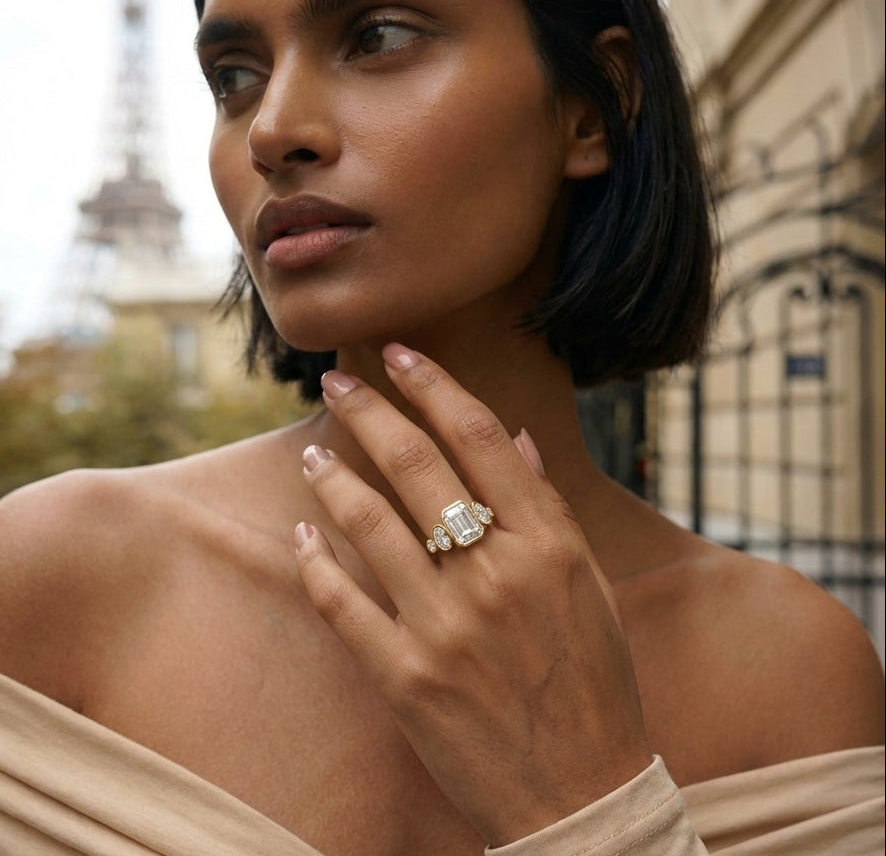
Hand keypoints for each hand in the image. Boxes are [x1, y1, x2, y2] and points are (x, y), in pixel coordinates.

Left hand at [294, 343, 651, 844]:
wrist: (581, 794)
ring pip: (370, 524)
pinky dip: (316, 564)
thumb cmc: (594, 682)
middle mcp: (495, 575)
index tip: (400, 352)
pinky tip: (303, 536)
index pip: (479, 437)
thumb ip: (548, 507)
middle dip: (368, 412)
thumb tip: (514, 438)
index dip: (433, 385)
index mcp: (548, 545)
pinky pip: (344, 604)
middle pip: (417, 466)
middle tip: (335, 383)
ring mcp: (445, 627)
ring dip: (331, 478)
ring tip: (312, 452)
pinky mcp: (405, 678)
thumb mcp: (589, 585)